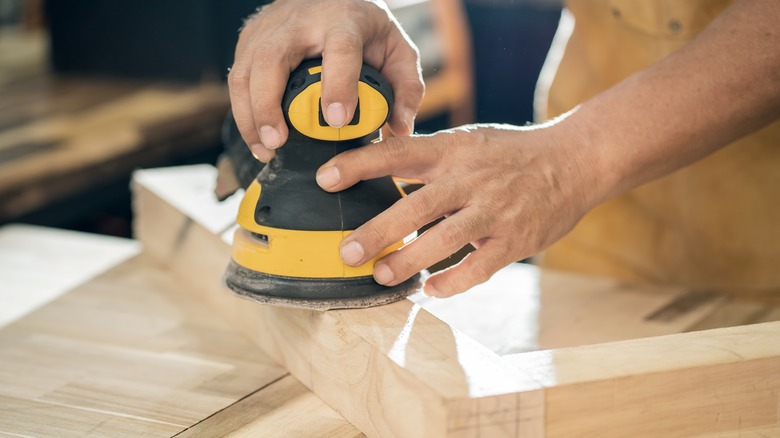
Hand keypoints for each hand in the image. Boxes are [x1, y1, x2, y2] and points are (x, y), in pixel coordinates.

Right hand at [228, 0, 424, 161]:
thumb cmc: (366, 31)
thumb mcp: (398, 52)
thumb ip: (407, 89)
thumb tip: (401, 127)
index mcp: (345, 20)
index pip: (340, 49)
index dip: (337, 85)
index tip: (336, 120)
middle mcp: (301, 20)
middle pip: (272, 58)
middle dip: (269, 104)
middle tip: (277, 143)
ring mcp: (270, 27)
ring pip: (246, 69)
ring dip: (249, 114)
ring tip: (264, 150)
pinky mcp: (250, 38)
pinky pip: (237, 76)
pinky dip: (242, 110)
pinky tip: (256, 137)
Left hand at [314, 121, 602, 296]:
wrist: (574, 160)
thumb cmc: (511, 153)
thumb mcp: (468, 141)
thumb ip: (428, 154)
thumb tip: (376, 157)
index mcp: (453, 150)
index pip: (398, 153)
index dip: (360, 165)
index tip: (325, 179)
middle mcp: (470, 178)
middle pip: (415, 206)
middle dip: (376, 232)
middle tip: (346, 253)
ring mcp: (494, 210)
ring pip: (444, 241)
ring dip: (408, 261)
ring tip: (381, 275)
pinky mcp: (515, 239)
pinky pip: (479, 267)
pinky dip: (452, 282)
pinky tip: (430, 289)